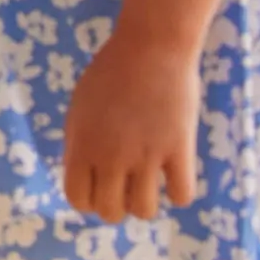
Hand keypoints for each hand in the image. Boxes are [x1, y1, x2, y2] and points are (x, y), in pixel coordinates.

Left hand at [61, 23, 201, 222]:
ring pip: (144, 211)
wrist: (151, 48)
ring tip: (149, 182)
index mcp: (82, 146)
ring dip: (145, 203)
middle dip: (116, 206)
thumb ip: (77, 143)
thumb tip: (81, 174)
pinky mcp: (179, 149)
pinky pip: (182, 195)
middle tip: (125, 186)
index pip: (78, 199)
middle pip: (110, 212)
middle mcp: (111, 157)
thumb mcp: (78, 108)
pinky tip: (174, 174)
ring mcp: (146, 156)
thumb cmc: (110, 73)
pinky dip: (178, 192)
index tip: (99, 188)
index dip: (88, 200)